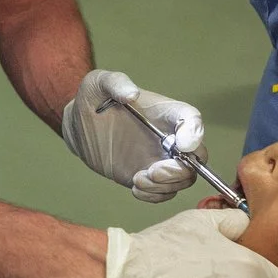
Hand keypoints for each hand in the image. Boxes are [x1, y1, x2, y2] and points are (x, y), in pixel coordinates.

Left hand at [61, 69, 204, 202]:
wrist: (80, 127)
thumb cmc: (93, 99)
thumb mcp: (98, 83)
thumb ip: (115, 82)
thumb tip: (131, 94)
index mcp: (164, 111)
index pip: (192, 119)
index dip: (194, 133)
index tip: (181, 144)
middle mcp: (170, 136)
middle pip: (197, 156)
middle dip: (181, 169)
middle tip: (154, 171)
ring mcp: (160, 158)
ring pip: (184, 179)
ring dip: (166, 185)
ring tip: (138, 179)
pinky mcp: (148, 176)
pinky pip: (164, 192)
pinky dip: (155, 195)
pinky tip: (136, 187)